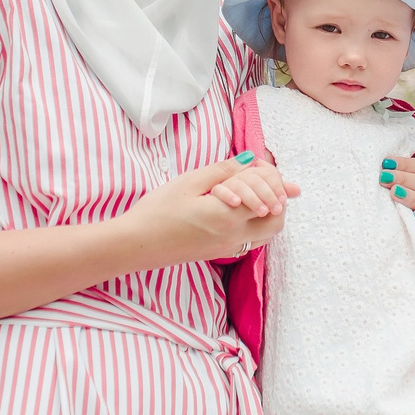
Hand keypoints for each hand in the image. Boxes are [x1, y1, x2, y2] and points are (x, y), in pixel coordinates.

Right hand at [125, 156, 298, 265]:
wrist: (137, 244)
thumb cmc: (157, 211)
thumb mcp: (189, 182)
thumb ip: (224, 171)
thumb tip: (250, 160)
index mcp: (227, 216)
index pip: (267, 196)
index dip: (269, 177)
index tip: (259, 164)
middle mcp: (234, 237)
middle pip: (276, 221)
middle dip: (277, 197)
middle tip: (265, 178)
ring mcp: (228, 248)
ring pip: (267, 234)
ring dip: (270, 213)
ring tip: (257, 191)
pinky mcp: (220, 254)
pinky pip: (252, 240)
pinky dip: (256, 223)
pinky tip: (243, 208)